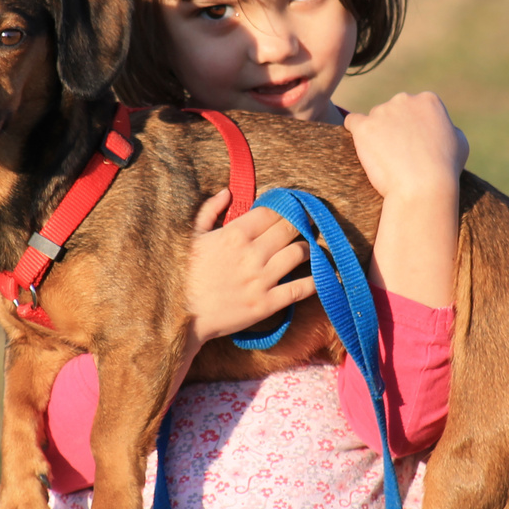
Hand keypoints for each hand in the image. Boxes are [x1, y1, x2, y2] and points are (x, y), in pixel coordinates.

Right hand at [185, 188, 316, 346]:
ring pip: (299, 254)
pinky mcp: (267, 303)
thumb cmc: (184, 275)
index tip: (290, 207)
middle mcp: (252, 254)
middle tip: (308, 222)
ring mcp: (262, 279)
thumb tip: (227, 192)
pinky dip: (317, 279)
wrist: (181, 316)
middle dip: (301, 223)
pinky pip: (301, 288)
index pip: (271, 212)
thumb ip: (209, 211)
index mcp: (235, 234)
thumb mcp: (192, 237)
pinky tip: (326, 273)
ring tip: (312, 245)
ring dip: (309, 247)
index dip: (284, 207)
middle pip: (290, 229)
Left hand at [342, 92, 467, 200]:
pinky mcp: (364, 126)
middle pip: (392, 111)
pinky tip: (363, 147)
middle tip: (398, 155)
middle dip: (393, 128)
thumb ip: (448, 128)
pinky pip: (352, 122)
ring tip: (386, 161)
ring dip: (376, 135)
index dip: (413, 128)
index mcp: (429, 100)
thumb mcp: (460, 143)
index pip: (414, 108)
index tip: (414, 147)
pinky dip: (355, 133)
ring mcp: (382, 111)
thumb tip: (442, 128)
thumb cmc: (445, 170)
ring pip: (373, 119)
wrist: (423, 188)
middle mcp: (405, 99)